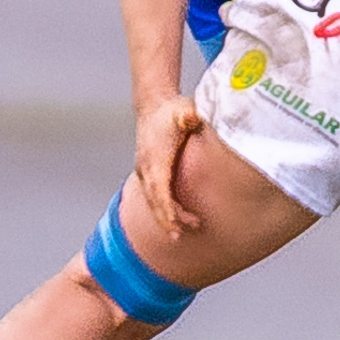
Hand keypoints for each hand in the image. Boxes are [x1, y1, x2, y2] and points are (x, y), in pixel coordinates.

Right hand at [133, 93, 203, 236]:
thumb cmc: (171, 110)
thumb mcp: (184, 109)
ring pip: (153, 202)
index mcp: (156, 158)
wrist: (153, 105)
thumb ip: (190, 115)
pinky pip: (154, 197)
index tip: (176, 225)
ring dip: (166, 218)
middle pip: (155, 202)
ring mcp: (145, 172)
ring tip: (185, 230)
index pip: (159, 190)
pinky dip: (163, 210)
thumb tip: (193, 118)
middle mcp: (147, 168)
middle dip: (168, 221)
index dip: (167, 210)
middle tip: (184, 234)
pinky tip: (176, 220)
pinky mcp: (148, 173)